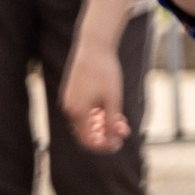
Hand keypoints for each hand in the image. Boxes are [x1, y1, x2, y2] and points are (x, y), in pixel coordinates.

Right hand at [60, 27, 129, 153]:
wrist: (93, 47)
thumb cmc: (105, 72)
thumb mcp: (113, 99)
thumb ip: (113, 121)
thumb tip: (116, 139)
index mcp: (77, 112)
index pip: (87, 141)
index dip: (103, 146)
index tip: (118, 145)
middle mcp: (69, 108)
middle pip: (86, 132)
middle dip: (106, 134)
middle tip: (124, 131)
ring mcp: (69, 100)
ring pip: (86, 121)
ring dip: (103, 124)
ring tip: (122, 121)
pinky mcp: (72, 93)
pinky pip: (84, 110)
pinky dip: (97, 114)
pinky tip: (111, 110)